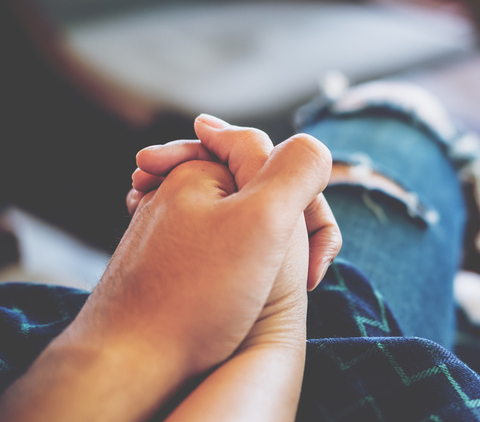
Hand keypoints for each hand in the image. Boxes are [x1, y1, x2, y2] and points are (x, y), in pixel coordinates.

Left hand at [0, 133, 330, 421]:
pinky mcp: (167, 262)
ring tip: (265, 287)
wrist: (132, 363)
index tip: (301, 253)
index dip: (303, 203)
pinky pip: (219, 249)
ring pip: (242, 225)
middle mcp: (179, 192)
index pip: (276, 161)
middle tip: (298, 273)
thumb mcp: (265, 220)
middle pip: (261, 194)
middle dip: (288, 228)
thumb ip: (298, 170)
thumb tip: (315, 147)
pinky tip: (240, 293)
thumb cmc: (200, 294)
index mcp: (201, 169)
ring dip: (267, 251)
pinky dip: (241, 266)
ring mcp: (171, 229)